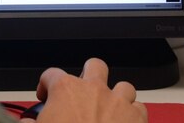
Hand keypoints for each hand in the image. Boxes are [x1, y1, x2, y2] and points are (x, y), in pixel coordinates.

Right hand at [23, 58, 146, 121]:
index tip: (45, 96)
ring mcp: (117, 102)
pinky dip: (133, 114)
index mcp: (65, 90)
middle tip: (83, 92)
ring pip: (123, 86)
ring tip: (108, 109)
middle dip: (89, 75)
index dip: (45, 85)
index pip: (50, 75)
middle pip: (94, 66)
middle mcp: (93, 89)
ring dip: (116, 96)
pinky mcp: (137, 118)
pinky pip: (139, 108)